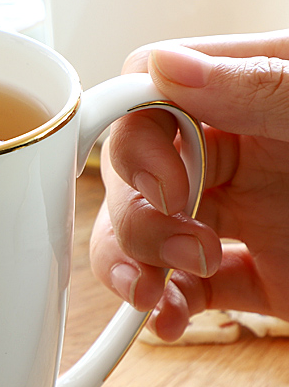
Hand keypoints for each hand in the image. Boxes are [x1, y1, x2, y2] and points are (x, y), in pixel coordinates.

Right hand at [89, 29, 288, 340]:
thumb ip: (258, 85)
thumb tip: (169, 65)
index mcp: (248, 97)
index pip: (148, 95)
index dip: (133, 141)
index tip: (160, 184)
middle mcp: (231, 155)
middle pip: (128, 175)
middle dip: (137, 218)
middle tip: (179, 246)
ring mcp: (233, 216)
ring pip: (138, 234)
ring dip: (133, 266)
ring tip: (158, 294)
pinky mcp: (245, 275)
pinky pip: (179, 290)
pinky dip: (162, 310)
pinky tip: (167, 321)